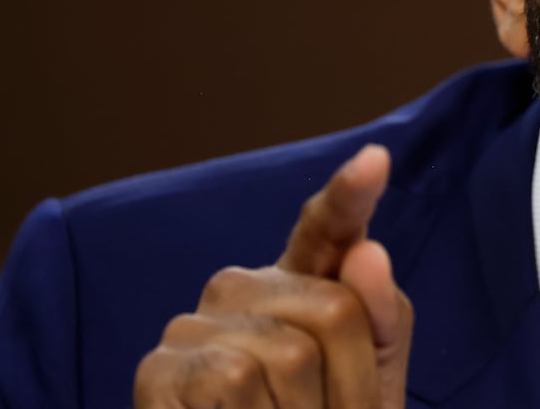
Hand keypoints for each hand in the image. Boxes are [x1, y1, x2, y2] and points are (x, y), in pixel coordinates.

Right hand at [134, 144, 414, 407]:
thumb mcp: (372, 374)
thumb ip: (382, 314)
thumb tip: (368, 250)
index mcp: (300, 278)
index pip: (325, 226)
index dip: (349, 194)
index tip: (376, 159)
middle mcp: (243, 288)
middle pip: (334, 309)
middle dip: (348, 380)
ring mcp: (195, 324)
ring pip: (291, 353)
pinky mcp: (157, 368)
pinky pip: (234, 378)